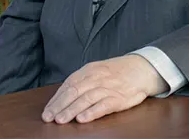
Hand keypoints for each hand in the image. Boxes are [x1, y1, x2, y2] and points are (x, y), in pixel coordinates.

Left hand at [41, 55, 167, 123]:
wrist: (141, 68)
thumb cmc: (116, 72)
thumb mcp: (97, 70)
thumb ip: (81, 81)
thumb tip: (62, 96)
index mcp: (88, 70)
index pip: (68, 85)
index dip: (56, 99)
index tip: (47, 111)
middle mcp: (96, 78)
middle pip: (74, 92)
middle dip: (59, 106)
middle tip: (48, 117)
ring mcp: (107, 88)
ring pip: (86, 99)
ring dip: (71, 110)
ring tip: (61, 120)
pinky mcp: (119, 98)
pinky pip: (103, 105)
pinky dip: (92, 112)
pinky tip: (82, 119)